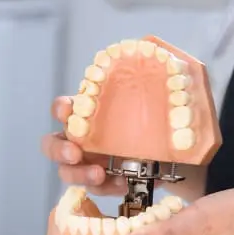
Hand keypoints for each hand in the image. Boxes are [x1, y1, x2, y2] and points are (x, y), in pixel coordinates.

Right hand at [40, 35, 204, 197]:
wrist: (181, 154)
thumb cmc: (163, 121)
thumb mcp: (162, 94)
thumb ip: (154, 71)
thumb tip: (151, 45)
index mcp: (88, 113)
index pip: (64, 108)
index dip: (61, 109)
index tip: (67, 111)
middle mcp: (82, 138)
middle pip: (52, 145)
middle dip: (58, 149)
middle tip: (75, 153)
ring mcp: (89, 162)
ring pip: (67, 172)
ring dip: (78, 174)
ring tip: (99, 175)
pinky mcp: (104, 183)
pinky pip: (96, 189)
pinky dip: (107, 187)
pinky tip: (122, 183)